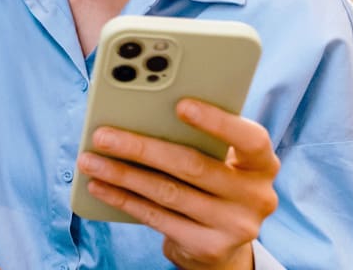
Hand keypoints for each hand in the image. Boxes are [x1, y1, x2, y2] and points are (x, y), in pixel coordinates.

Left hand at [76, 99, 279, 269]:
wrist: (222, 241)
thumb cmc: (213, 180)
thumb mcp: (218, 158)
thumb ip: (197, 137)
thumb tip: (140, 111)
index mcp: (262, 164)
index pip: (250, 139)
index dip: (217, 121)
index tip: (180, 104)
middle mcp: (256, 197)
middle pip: (193, 166)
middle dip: (141, 148)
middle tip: (102, 135)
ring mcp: (235, 227)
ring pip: (168, 193)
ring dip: (123, 175)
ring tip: (90, 160)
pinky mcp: (209, 248)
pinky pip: (157, 218)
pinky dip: (123, 200)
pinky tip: (100, 186)